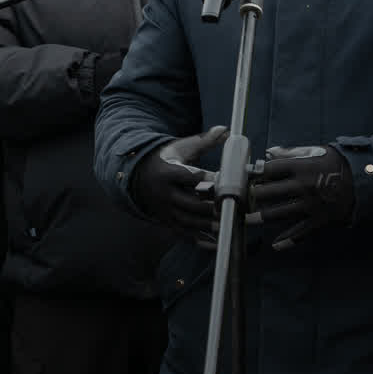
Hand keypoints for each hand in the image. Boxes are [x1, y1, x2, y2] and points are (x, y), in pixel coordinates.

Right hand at [130, 126, 226, 240]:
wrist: (138, 175)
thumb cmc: (166, 159)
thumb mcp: (181, 147)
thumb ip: (204, 141)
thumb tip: (225, 130)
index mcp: (168, 172)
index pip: (191, 177)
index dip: (211, 180)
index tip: (229, 180)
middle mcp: (165, 193)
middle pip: (191, 203)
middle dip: (213, 207)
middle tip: (234, 207)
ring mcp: (165, 210)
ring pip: (189, 221)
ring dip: (210, 225)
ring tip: (230, 225)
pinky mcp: (167, 221)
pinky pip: (184, 234)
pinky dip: (200, 240)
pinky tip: (218, 243)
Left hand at [247, 145, 352, 250]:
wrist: (365, 181)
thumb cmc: (337, 163)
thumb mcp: (316, 151)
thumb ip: (291, 153)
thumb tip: (269, 152)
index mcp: (301, 167)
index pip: (271, 170)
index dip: (256, 172)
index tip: (246, 175)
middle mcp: (303, 186)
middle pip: (270, 192)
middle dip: (255, 194)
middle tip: (246, 196)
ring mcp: (310, 205)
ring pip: (279, 213)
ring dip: (261, 217)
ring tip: (247, 219)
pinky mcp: (319, 220)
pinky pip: (301, 233)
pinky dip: (288, 240)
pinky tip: (276, 245)